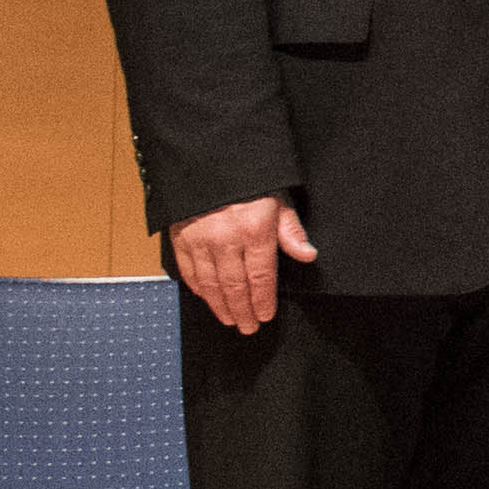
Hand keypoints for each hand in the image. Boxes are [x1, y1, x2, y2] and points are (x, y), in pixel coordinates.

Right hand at [168, 195, 316, 338]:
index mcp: (254, 230)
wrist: (209, 161)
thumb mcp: (279, 200)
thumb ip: (291, 230)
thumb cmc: (250, 182)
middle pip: (235, 285)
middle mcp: (225, 238)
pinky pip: (189, 270)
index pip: (261, 276)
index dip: (263, 300)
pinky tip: (207, 298)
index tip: (266, 315)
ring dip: (221, 305)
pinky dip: (198, 288)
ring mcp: (200, 240)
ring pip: (210, 283)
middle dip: (243, 310)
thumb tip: (308, 254)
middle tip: (248, 327)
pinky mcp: (180, 238)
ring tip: (230, 319)